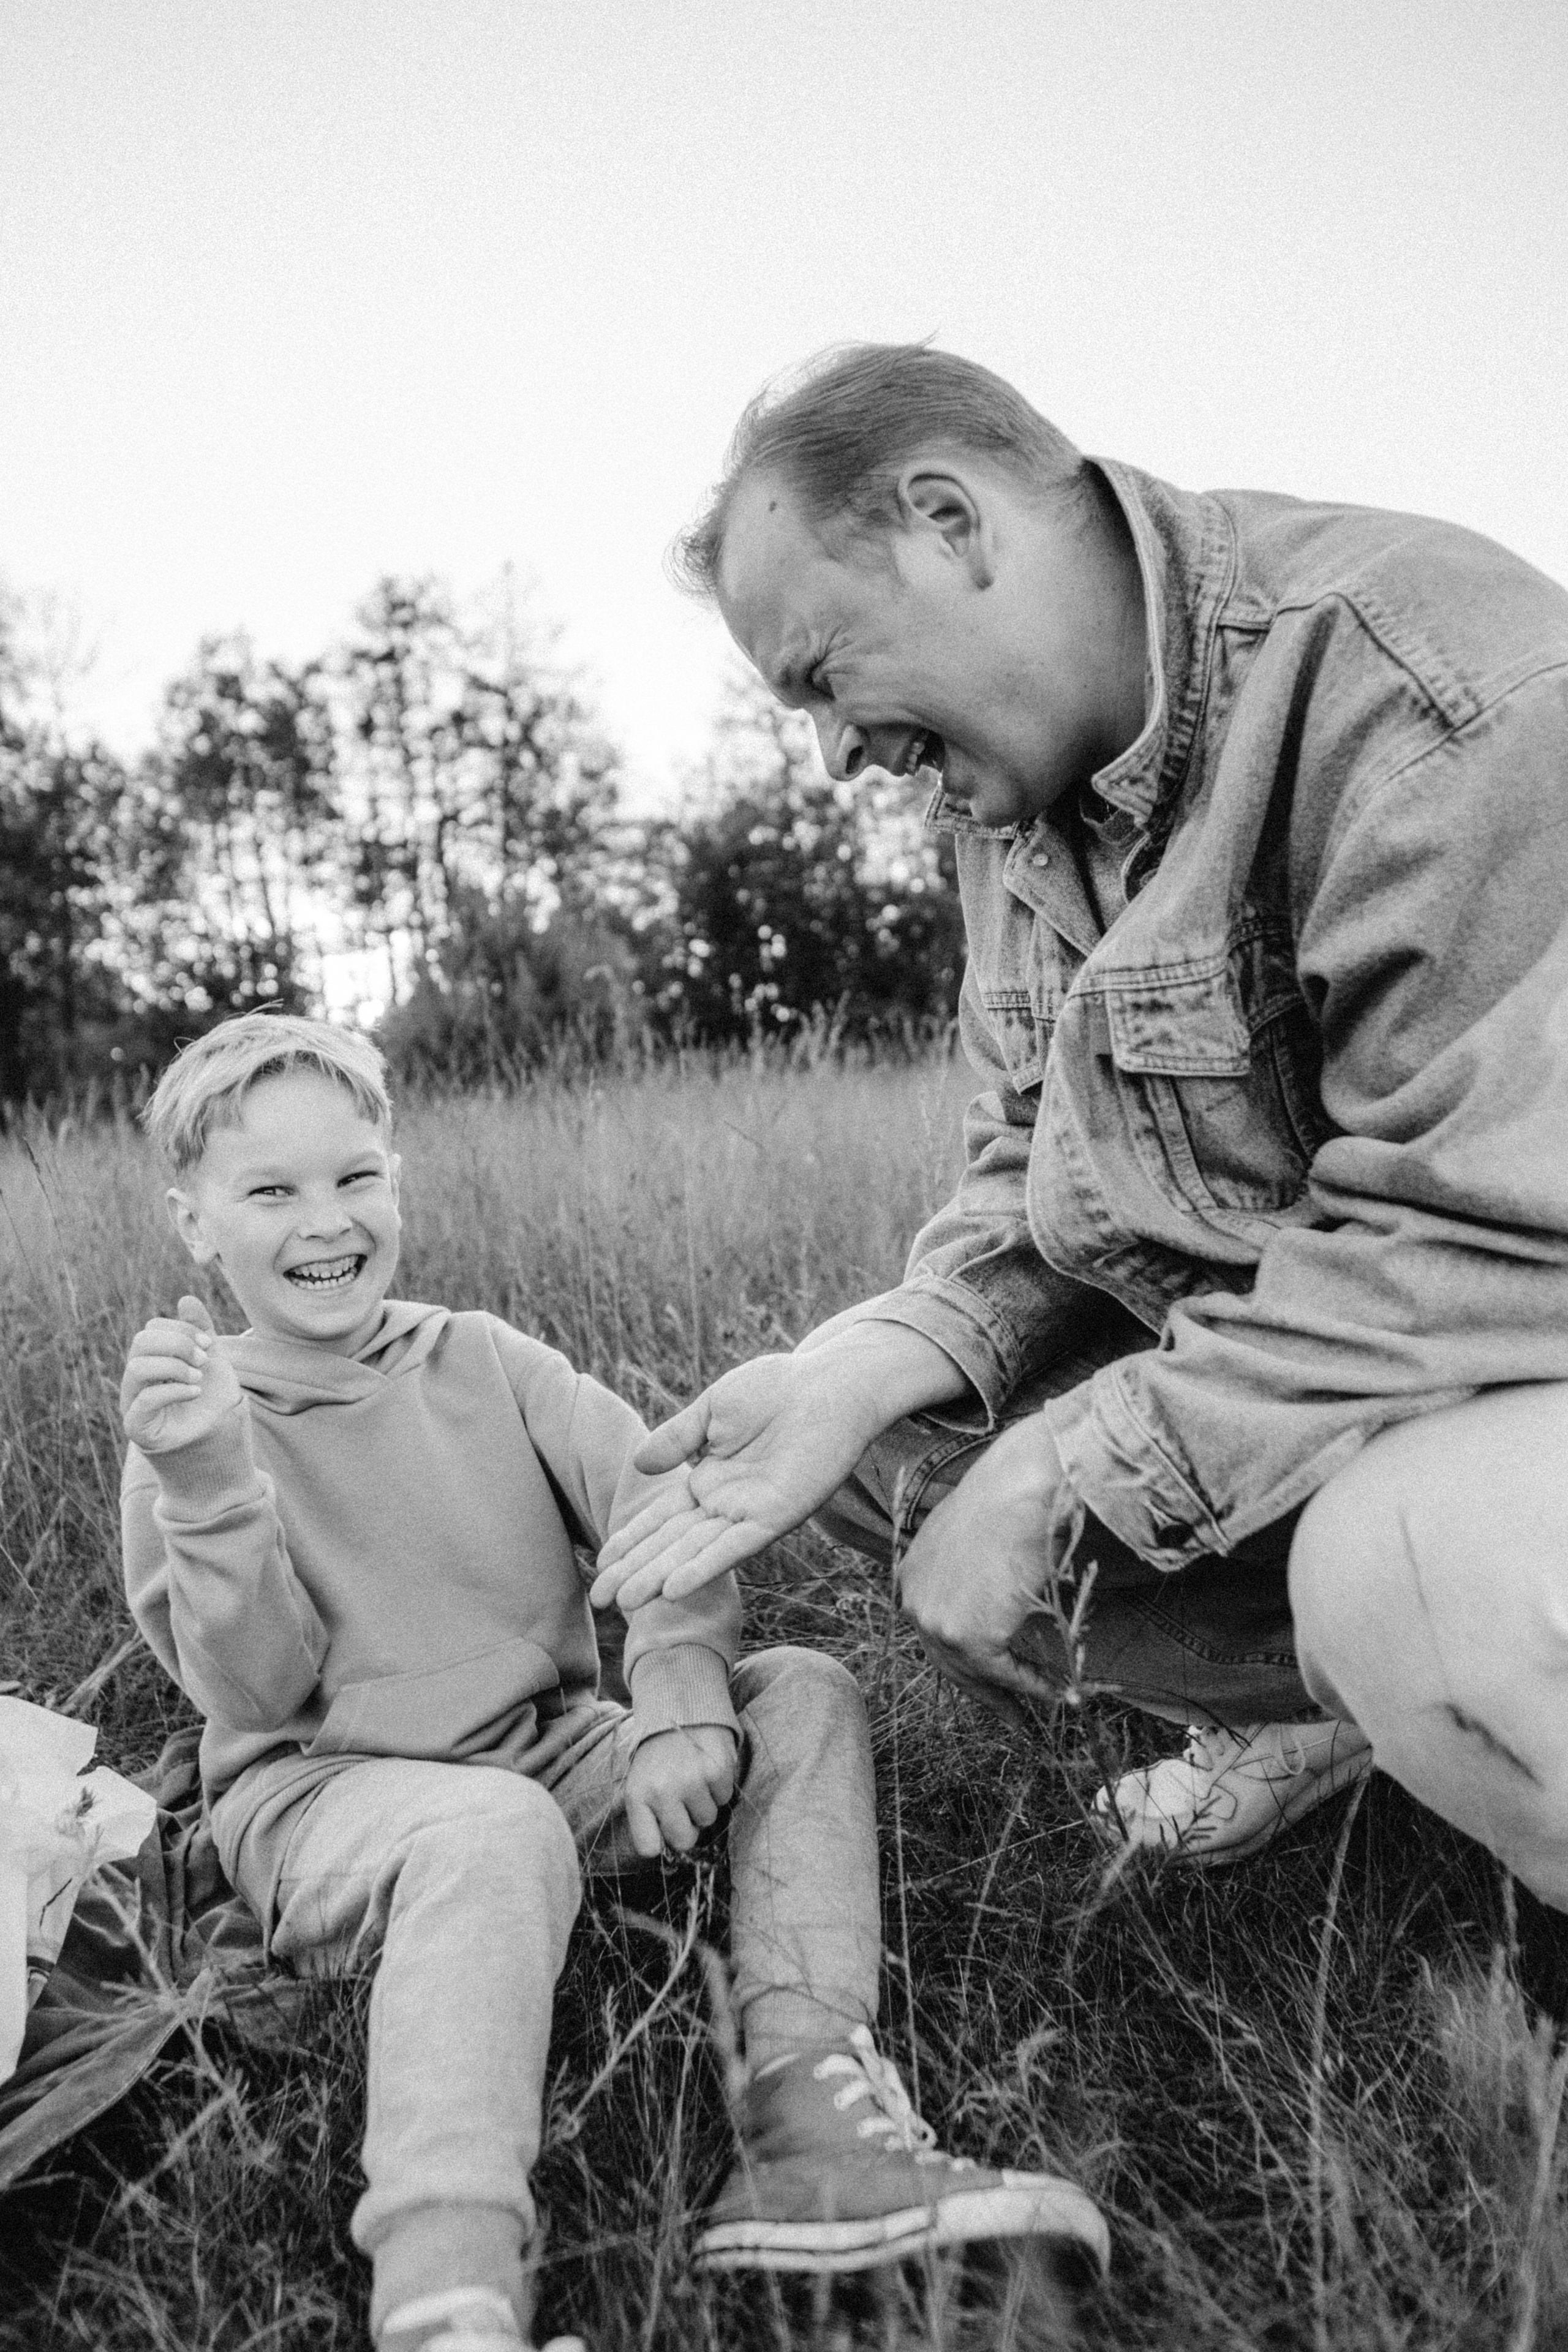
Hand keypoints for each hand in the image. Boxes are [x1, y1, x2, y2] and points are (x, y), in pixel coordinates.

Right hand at [120, 1296, 240, 1454]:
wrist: (218, 1437)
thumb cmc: (210, 1398)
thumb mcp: (211, 1359)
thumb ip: (200, 1330)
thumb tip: (185, 1299)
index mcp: (150, 1359)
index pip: (152, 1329)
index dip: (181, 1329)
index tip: (208, 1343)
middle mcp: (136, 1378)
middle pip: (140, 1343)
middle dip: (177, 1344)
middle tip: (203, 1359)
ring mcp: (132, 1402)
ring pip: (136, 1368)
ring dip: (174, 1367)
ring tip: (198, 1378)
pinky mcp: (137, 1426)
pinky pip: (143, 1401)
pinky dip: (173, 1390)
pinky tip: (195, 1392)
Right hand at [591, 1324, 967, 1612]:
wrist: (831, 1385)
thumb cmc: (778, 1389)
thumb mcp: (714, 1410)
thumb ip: (678, 1438)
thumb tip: (638, 1464)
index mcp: (707, 1480)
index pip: (659, 1518)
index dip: (630, 1541)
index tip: (599, 1563)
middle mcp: (724, 1504)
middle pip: (670, 1543)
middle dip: (633, 1570)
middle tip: (597, 1600)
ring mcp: (749, 1513)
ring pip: (695, 1551)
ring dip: (659, 1577)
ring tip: (625, 1602)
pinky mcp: (777, 1516)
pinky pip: (735, 1547)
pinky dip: (704, 1566)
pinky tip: (674, 1588)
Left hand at [621, 1724, 738, 1858]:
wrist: (680, 1707)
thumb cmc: (658, 1753)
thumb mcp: (641, 1780)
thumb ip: (649, 1814)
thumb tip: (667, 1849)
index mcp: (637, 1795)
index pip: (647, 1847)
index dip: (659, 1842)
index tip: (663, 1830)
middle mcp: (663, 1791)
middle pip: (684, 1840)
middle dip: (688, 1825)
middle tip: (684, 1801)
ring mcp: (692, 1781)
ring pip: (708, 1819)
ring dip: (705, 1802)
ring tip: (694, 1775)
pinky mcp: (717, 1770)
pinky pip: (725, 1798)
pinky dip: (720, 1786)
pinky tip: (707, 1765)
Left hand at [896, 1416, 1067, 1726]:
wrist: (1020, 1486)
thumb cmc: (1010, 1497)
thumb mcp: (975, 1537)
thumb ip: (973, 1573)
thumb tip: (998, 1598)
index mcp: (911, 1574)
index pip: (934, 1631)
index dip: (965, 1661)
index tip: (990, 1681)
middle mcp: (913, 1600)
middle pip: (948, 1661)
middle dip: (984, 1692)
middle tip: (1014, 1717)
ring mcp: (936, 1621)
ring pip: (978, 1672)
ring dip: (1015, 1693)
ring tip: (1048, 1706)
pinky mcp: (967, 1637)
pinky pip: (1004, 1672)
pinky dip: (1033, 1685)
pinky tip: (1059, 1691)